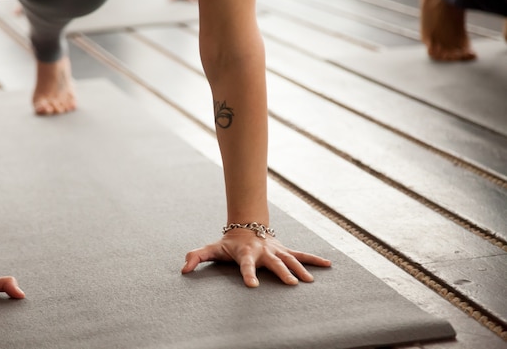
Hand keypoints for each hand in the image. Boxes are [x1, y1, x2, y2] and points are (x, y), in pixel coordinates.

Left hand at [181, 230, 331, 286]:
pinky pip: (302, 255)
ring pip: (290, 259)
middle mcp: (263, 251)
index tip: (253, 285)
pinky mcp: (285, 250)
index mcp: (246, 253)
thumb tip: (184, 269)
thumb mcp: (212, 249)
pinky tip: (329, 265)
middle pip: (274, 263)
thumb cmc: (228, 243)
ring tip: (309, 282)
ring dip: (301, 269)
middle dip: (282, 273)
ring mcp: (276, 250)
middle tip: (291, 284)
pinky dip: (315, 259)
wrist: (246, 227)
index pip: (246, 265)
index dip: (248, 274)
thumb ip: (197, 257)